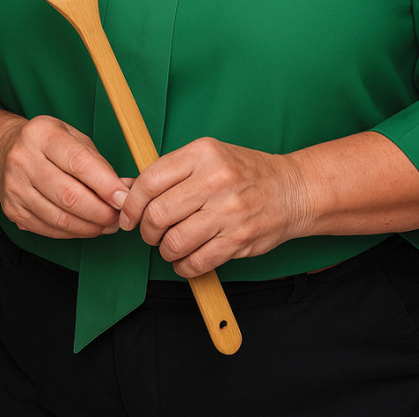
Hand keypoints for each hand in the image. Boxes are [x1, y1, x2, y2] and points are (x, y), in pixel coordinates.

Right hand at [0, 114, 132, 239]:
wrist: (3, 152)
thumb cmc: (47, 143)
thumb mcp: (73, 137)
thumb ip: (98, 162)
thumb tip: (124, 189)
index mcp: (42, 134)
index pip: (78, 162)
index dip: (105, 184)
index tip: (123, 198)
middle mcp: (23, 160)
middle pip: (68, 195)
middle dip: (100, 211)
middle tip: (119, 216)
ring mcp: (15, 188)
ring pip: (59, 218)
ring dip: (89, 226)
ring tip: (108, 224)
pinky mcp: (12, 211)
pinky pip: (48, 229)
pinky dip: (73, 232)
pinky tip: (87, 227)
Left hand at [119, 137, 306, 277]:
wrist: (292, 189)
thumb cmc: (244, 173)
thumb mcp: (209, 157)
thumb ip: (170, 172)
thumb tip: (126, 190)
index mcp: (203, 153)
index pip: (150, 181)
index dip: (132, 204)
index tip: (128, 215)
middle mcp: (216, 179)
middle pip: (158, 214)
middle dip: (146, 231)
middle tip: (151, 233)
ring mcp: (229, 210)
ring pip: (174, 242)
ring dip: (165, 250)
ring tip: (172, 244)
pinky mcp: (239, 239)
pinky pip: (196, 262)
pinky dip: (184, 266)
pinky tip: (187, 257)